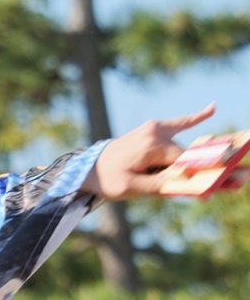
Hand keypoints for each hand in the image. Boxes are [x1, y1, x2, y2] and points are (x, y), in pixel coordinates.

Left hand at [83, 104, 216, 199]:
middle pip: (182, 157)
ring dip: (179, 162)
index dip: (192, 178)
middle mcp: (155, 133)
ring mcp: (154, 128)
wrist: (88, 168)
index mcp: (151, 146)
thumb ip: (162, 185)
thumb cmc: (108, 180)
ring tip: (159, 171)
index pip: (183, 163)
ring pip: (180, 148)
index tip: (209, 192)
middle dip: (185, 172)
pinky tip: (212, 107)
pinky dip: (196, 117)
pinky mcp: (153, 127)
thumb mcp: (132, 189)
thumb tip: (190, 186)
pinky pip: (179, 122)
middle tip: (170, 184)